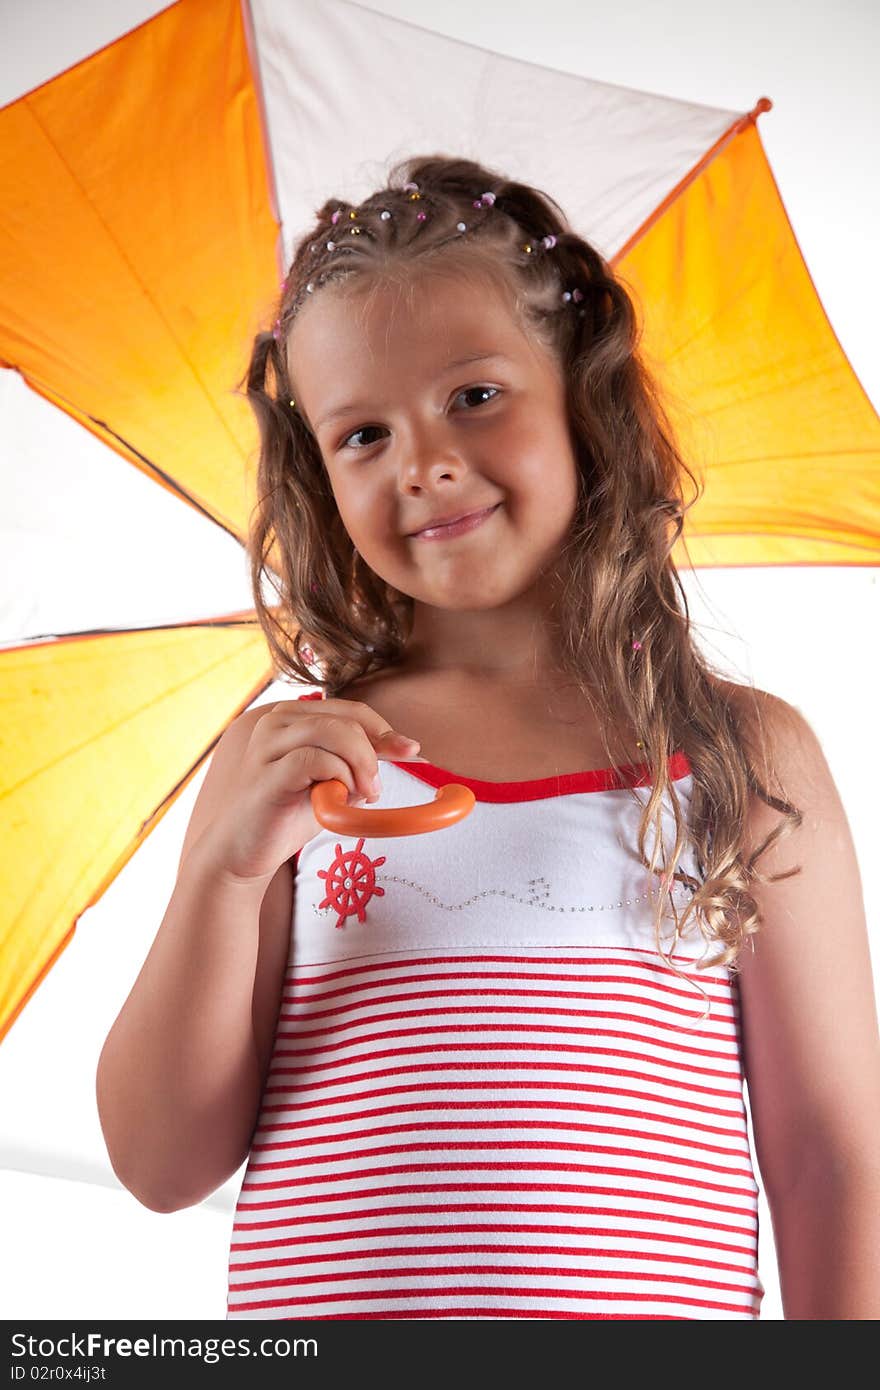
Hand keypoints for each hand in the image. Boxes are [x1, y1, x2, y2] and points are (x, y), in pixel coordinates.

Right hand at [202, 699, 420, 884]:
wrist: (243, 852)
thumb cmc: (288, 814)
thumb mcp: (334, 782)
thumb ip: (361, 761)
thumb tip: (411, 749)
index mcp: (294, 717)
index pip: (353, 711)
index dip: (386, 731)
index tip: (413, 753)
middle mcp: (277, 721)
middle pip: (348, 720)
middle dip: (373, 755)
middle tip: (374, 791)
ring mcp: (267, 744)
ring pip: (335, 732)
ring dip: (359, 766)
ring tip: (357, 796)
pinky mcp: (265, 772)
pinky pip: (316, 759)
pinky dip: (337, 777)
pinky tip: (333, 800)